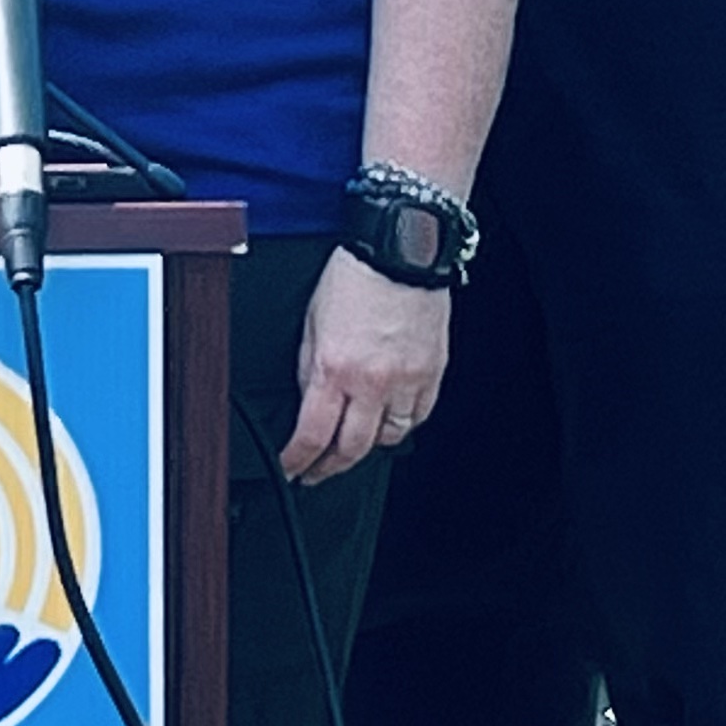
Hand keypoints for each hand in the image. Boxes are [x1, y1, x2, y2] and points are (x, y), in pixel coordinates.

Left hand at [281, 248, 451, 482]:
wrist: (399, 253)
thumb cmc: (353, 277)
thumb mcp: (311, 322)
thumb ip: (310, 366)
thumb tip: (308, 399)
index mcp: (336, 367)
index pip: (313, 434)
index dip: (298, 460)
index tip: (292, 469)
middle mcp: (374, 382)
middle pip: (353, 448)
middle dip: (330, 468)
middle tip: (317, 473)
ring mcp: (408, 381)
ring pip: (390, 438)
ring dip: (369, 447)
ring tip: (353, 445)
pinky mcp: (433, 374)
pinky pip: (419, 416)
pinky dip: (403, 425)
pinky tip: (390, 421)